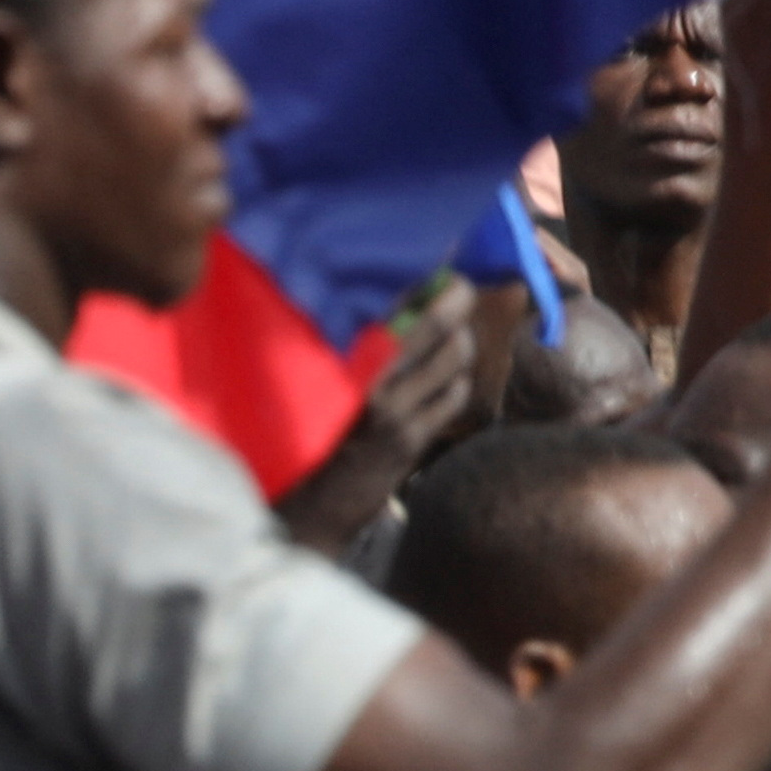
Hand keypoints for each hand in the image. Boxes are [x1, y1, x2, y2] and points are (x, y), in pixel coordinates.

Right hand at [266, 294, 480, 553]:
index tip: (439, 265)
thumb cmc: (310, 433)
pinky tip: (446, 383)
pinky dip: (457, 382)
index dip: (423, 278)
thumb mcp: (321, 383)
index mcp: (341, 360)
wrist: (310, 505)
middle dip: (456, 298)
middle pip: (434, 324)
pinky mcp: (411, 439)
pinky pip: (453, 396)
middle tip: (460, 289)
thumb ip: (351, 344)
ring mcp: (394, 412)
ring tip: (452, 339)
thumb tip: (391, 299)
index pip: (391, 305)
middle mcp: (368, 381)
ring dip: (461, 342)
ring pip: (452, 356)